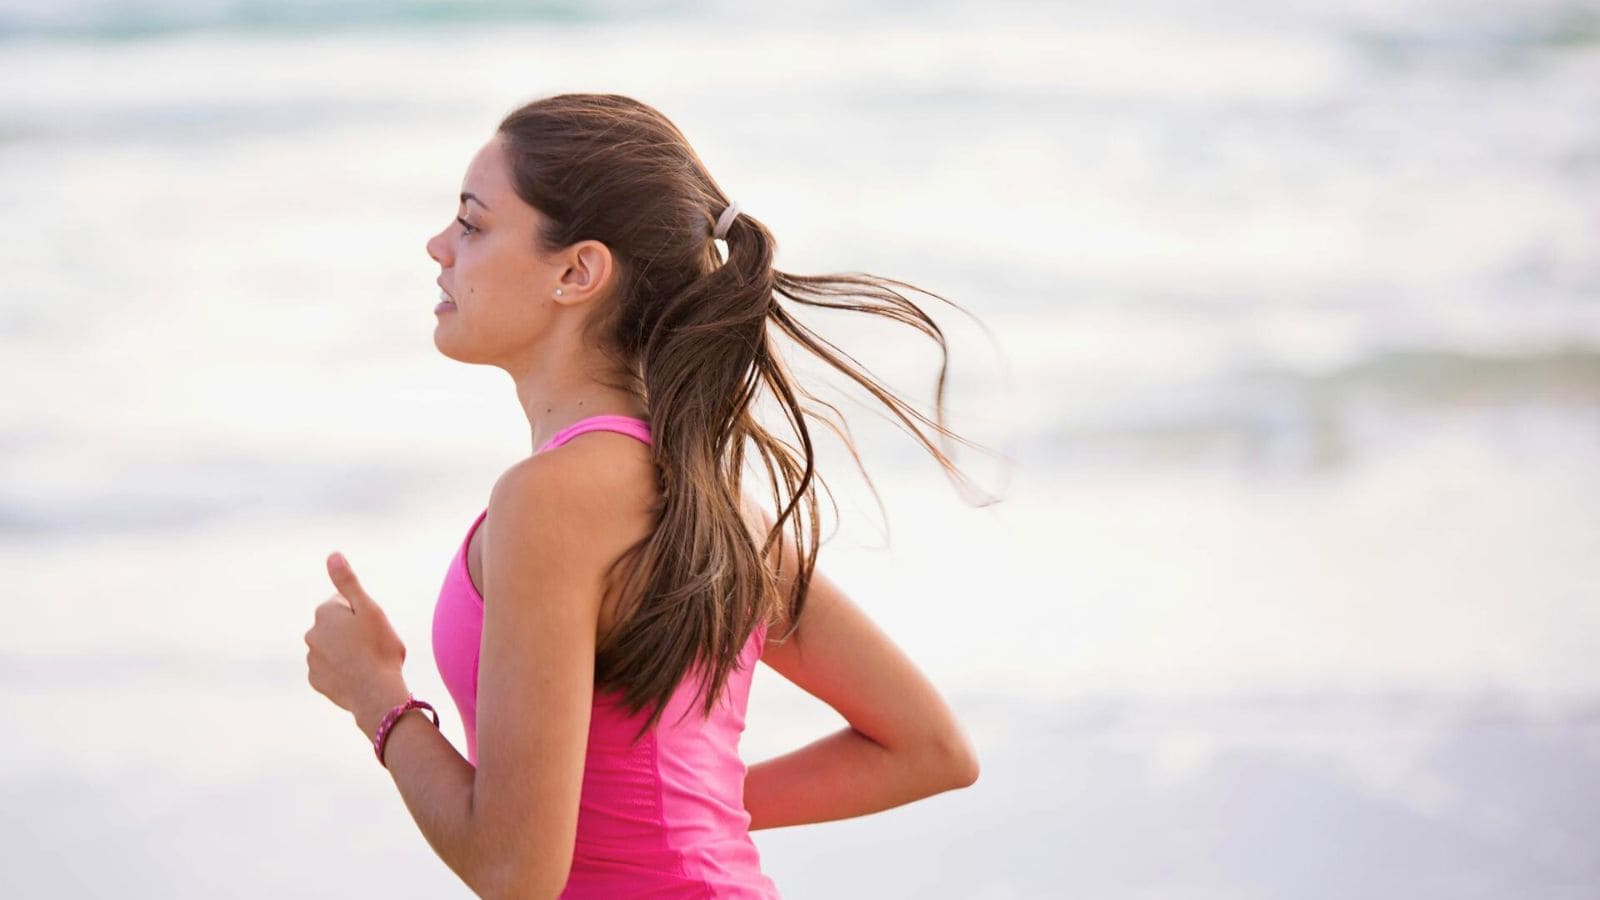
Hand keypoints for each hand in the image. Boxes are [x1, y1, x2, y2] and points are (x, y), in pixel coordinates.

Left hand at [304, 552, 409, 733]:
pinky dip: (342, 670)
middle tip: (374, 644)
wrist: (375, 693)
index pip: (344, 602)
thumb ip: (348, 582)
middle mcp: (312, 633)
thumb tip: (332, 555)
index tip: (374, 625)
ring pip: (333, 648)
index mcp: (325, 612)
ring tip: (368, 662)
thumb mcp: (369, 608)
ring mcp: (312, 659)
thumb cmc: (379, 648)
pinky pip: (330, 669)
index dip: (363, 612)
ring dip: (346, 651)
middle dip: (352, 631)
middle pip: (336, 626)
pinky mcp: (316, 681)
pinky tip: (358, 676)